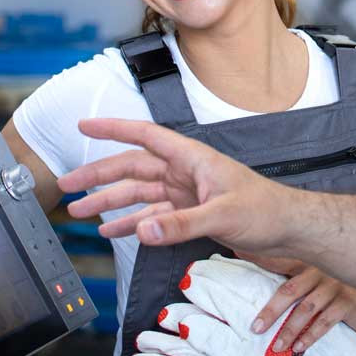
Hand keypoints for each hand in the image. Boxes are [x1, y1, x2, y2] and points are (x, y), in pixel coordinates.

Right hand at [58, 118, 300, 253]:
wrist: (289, 228)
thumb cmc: (266, 209)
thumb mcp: (222, 215)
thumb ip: (180, 224)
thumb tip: (141, 229)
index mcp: (192, 158)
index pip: (145, 136)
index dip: (113, 129)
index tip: (84, 125)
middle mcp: (184, 172)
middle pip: (132, 168)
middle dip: (98, 175)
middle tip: (66, 186)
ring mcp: (186, 193)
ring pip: (138, 193)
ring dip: (109, 202)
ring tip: (80, 212)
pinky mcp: (190, 213)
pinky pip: (152, 215)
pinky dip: (131, 222)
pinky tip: (111, 229)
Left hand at [239, 253, 355, 355]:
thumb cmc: (336, 294)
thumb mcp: (315, 283)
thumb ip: (291, 281)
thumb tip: (256, 277)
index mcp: (307, 263)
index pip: (278, 261)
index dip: (258, 258)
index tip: (238, 254)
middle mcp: (320, 270)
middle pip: (290, 290)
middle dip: (271, 311)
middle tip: (256, 328)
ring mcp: (336, 285)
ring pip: (307, 308)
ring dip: (290, 330)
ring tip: (277, 347)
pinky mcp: (349, 302)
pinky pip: (326, 320)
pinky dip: (311, 335)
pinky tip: (299, 347)